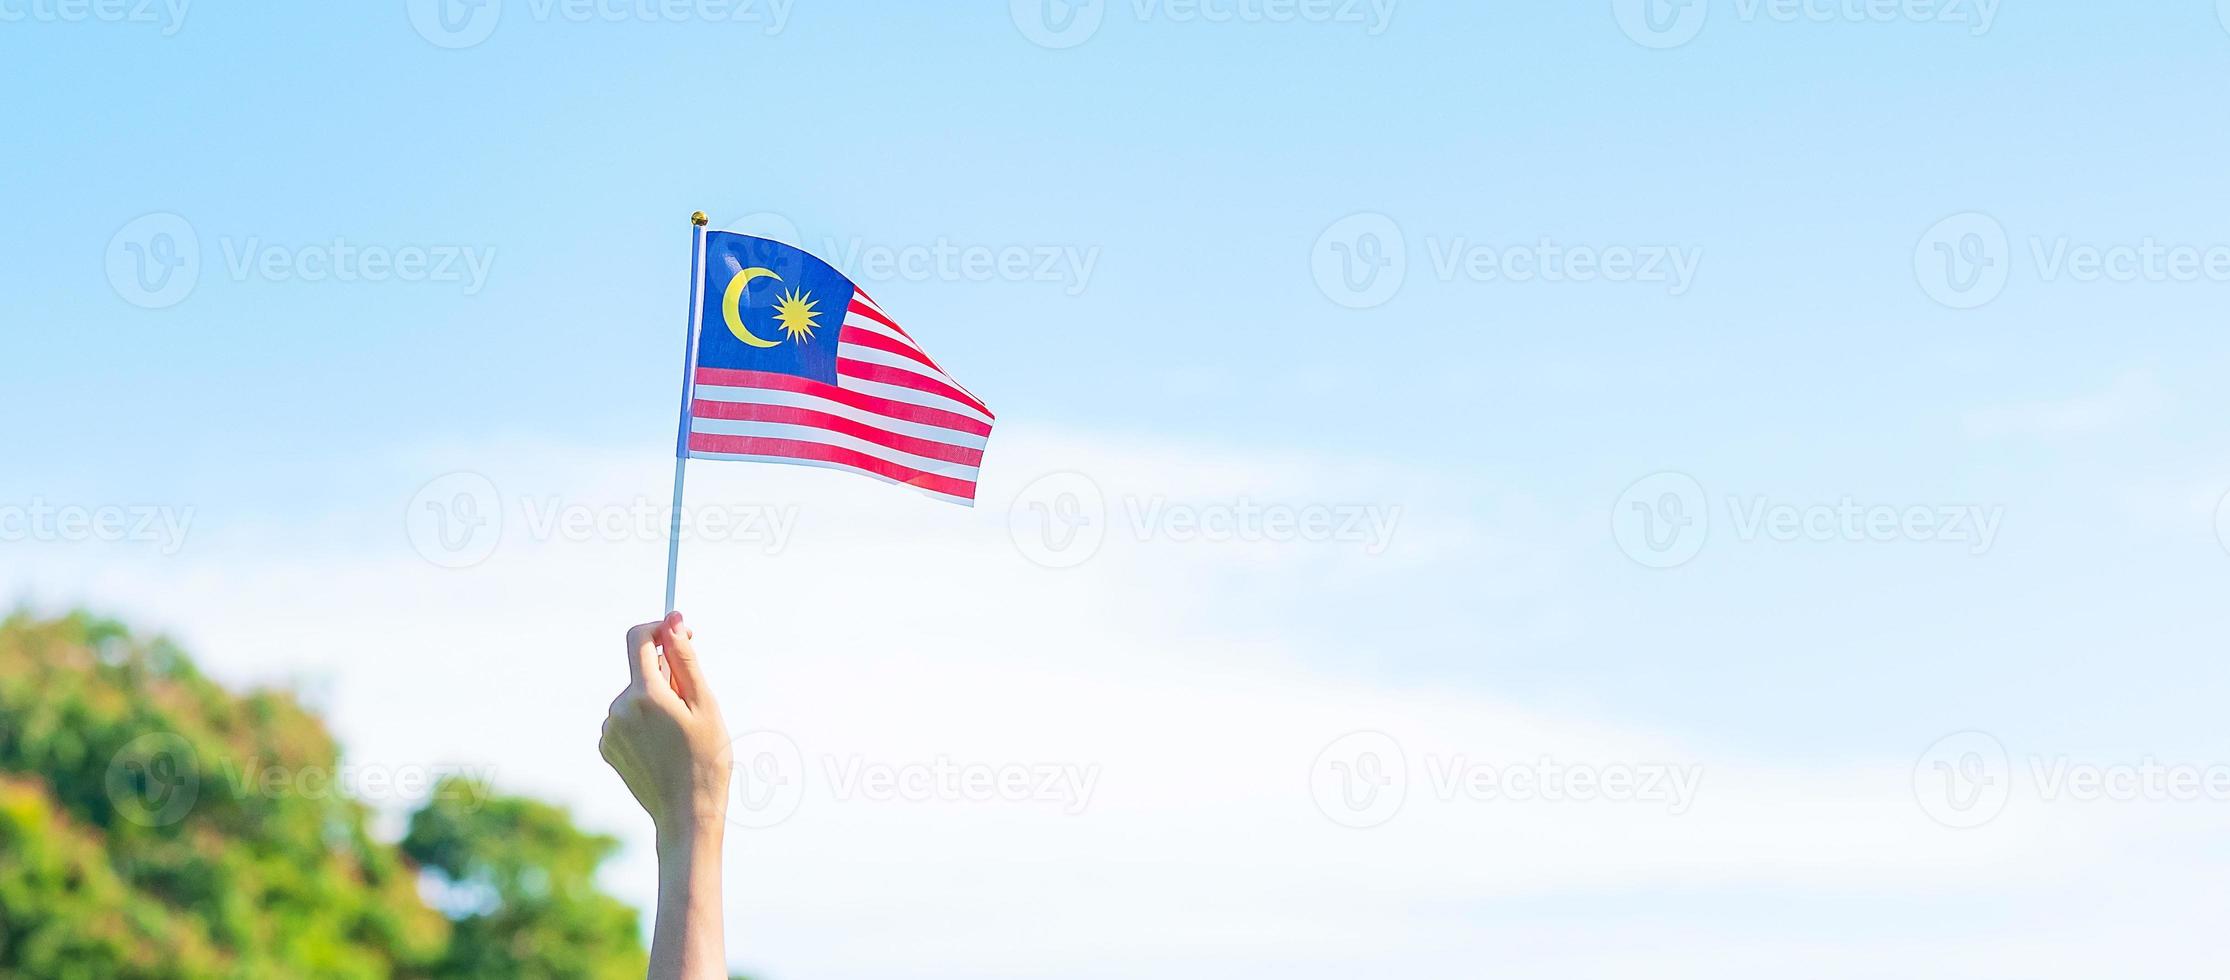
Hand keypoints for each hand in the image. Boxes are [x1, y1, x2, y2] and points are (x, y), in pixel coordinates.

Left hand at [600, 612, 730, 841]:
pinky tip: (662, 748)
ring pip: (635, 697)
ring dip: (655, 703)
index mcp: (645, 695)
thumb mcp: (704, 705)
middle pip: (641, 671)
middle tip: (693, 708)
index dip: (659, 630)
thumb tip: (673, 621)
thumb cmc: (706, 760)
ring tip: (678, 735)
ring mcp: (609, 731)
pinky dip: (644, 723)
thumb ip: (685, 660)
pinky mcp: (607, 748)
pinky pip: (626, 720)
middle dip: (666, 677)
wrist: (687, 815)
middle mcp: (619, 709)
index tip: (679, 635)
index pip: (639, 639)